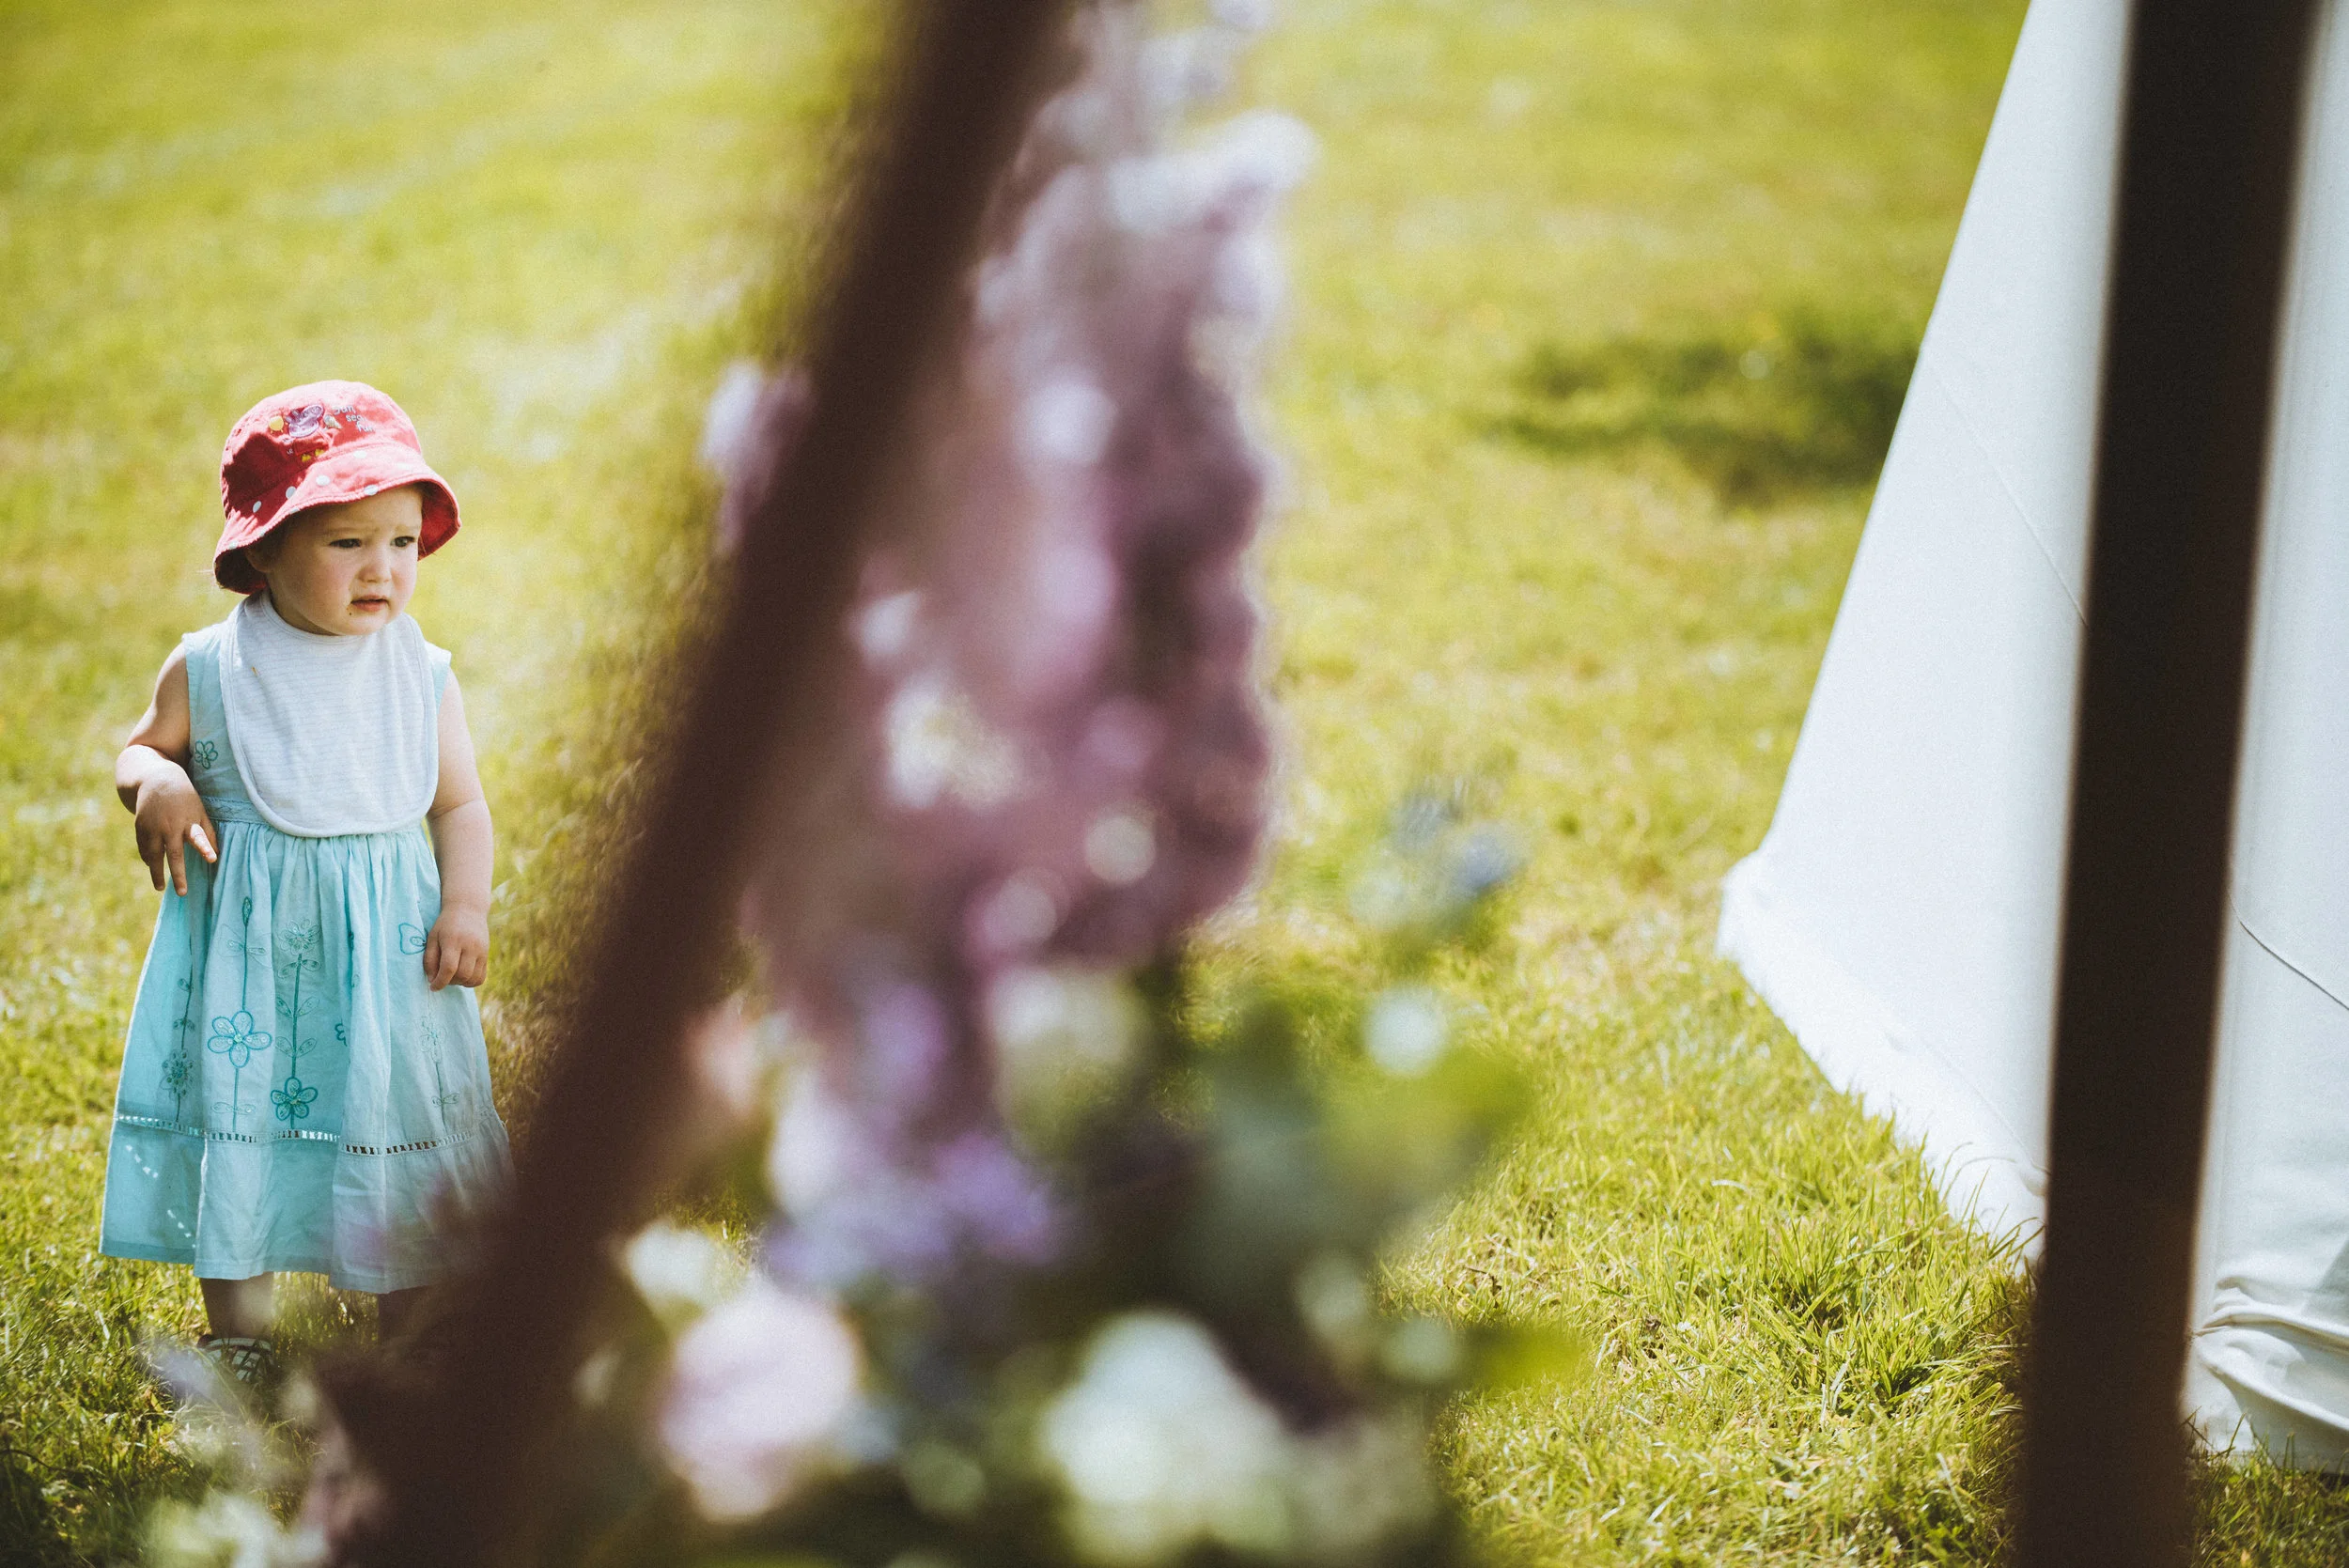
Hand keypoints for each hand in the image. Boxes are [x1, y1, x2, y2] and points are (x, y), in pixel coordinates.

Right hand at [134, 769, 217, 895]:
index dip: (205, 847)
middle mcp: (169, 826)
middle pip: (173, 854)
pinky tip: (150, 867)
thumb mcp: (199, 810)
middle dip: (178, 875)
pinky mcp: (139, 827)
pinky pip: (143, 848)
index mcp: (188, 821)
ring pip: (153, 855)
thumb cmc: (184, 798)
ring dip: (156, 872)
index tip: (212, 858)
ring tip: (160, 887)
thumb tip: (216, 854)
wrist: (156, 779)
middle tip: (182, 893)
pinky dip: (147, 858)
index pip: (198, 836)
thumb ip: (207, 832)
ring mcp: (152, 827)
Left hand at [423, 904, 488, 990]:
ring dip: (460, 983)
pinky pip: (481, 977)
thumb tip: (432, 980)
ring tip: (452, 975)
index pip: (449, 968)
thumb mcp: (432, 937)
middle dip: (449, 982)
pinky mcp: (486, 955)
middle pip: (462, 975)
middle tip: (442, 977)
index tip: (433, 987)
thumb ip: (429, 959)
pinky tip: (463, 976)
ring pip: (473, 978)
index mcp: (453, 940)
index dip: (440, 981)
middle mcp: (470, 946)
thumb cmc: (445, 925)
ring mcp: (481, 951)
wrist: (468, 909)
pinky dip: (471, 982)